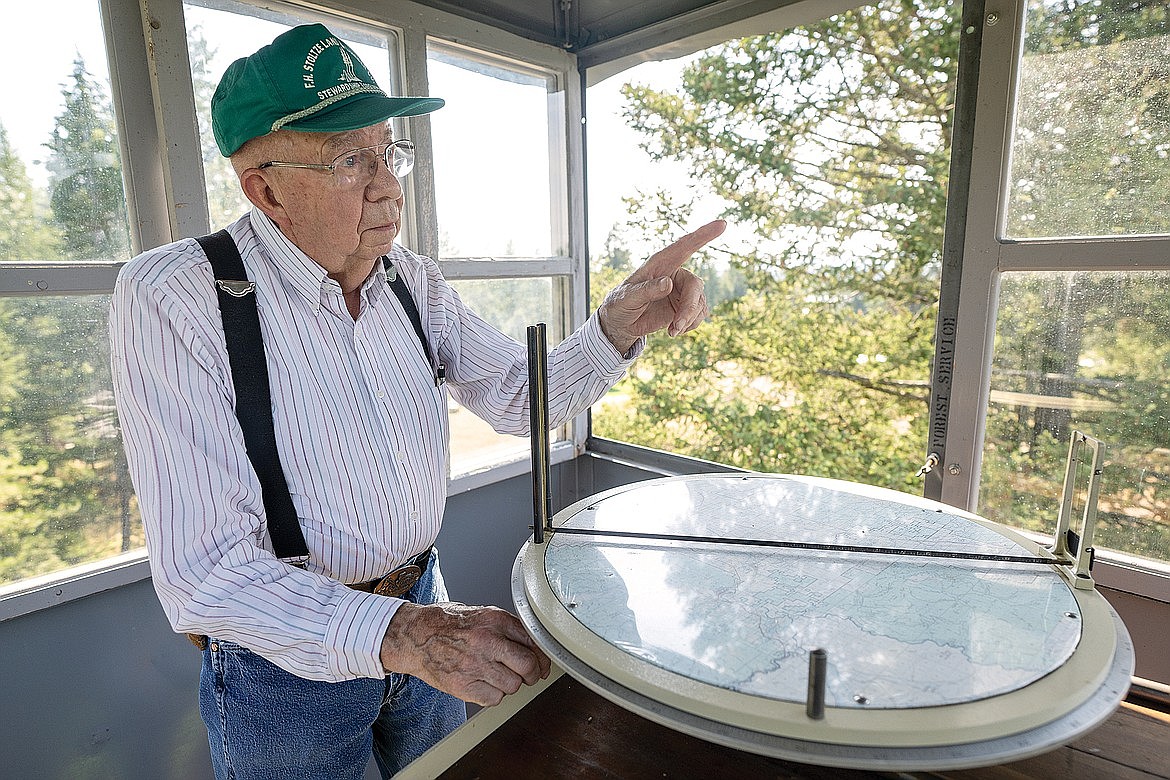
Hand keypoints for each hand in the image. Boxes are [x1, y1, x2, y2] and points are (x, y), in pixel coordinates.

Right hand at [380, 602, 551, 706]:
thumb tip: (535, 646)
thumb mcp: (482, 614)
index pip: (533, 642)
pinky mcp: (462, 686)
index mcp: (494, 620)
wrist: (415, 636)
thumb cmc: (448, 624)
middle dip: (532, 674)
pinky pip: (493, 699)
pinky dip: (493, 695)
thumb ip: (508, 628)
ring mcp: (473, 665)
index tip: (542, 664)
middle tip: (528, 675)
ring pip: (512, 686)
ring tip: (497, 676)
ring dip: (510, 684)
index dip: (542, 657)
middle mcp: (485, 641)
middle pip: (527, 666)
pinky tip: (484, 683)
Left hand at [598, 219, 726, 354]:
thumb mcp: (627, 297)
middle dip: (689, 308)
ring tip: (672, 332)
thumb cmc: (620, 304)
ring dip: (689, 320)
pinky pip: (700, 314)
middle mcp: (674, 274)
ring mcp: (682, 290)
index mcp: (660, 264)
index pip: (685, 246)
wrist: (621, 323)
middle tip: (677, 326)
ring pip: (700, 302)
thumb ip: (647, 290)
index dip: (704, 234)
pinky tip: (674, 331)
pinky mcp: (685, 306)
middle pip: (695, 284)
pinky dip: (690, 325)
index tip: (723, 224)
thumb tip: (668, 283)